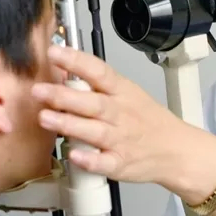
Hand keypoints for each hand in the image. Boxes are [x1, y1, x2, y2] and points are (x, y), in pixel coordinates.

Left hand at [31, 44, 179, 183]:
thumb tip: (65, 71)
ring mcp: (121, 139)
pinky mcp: (120, 163)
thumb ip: (98, 85)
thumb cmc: (150, 121)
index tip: (54, 53)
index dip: (76, 61)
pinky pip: (103, 162)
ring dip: (69, 124)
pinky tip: (73, 156)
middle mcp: (121, 114)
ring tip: (44, 117)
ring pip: (93, 130)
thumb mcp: (130, 94)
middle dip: (64, 95)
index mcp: (123, 93)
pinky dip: (89, 160)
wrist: (176, 149)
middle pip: (92, 102)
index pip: (99, 72)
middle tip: (39, 90)